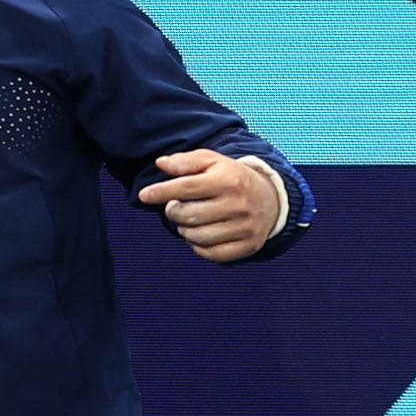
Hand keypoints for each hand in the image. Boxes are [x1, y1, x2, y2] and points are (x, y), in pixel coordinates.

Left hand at [141, 150, 282, 261]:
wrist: (271, 198)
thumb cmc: (232, 178)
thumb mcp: (212, 161)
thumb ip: (185, 161)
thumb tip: (161, 164)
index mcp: (228, 180)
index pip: (186, 187)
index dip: (161, 192)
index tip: (144, 195)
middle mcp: (239, 204)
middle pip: (189, 215)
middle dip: (173, 212)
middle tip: (175, 207)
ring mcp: (246, 227)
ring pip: (199, 237)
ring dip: (184, 230)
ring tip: (188, 221)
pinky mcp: (249, 245)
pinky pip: (213, 254)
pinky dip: (199, 247)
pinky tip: (199, 235)